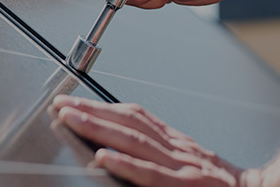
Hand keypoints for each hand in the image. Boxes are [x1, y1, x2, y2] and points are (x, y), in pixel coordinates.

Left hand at [53, 95, 256, 185]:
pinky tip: (102, 157)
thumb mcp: (185, 156)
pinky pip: (151, 175)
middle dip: (90, 111)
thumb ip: (155, 147)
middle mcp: (174, 147)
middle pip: (127, 121)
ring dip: (98, 128)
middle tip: (60, 104)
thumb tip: (117, 140)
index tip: (72, 101)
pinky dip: (126, 164)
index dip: (99, 107)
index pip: (131, 115)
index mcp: (171, 139)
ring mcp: (180, 166)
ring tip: (70, 119)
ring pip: (134, 141)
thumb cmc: (219, 180)